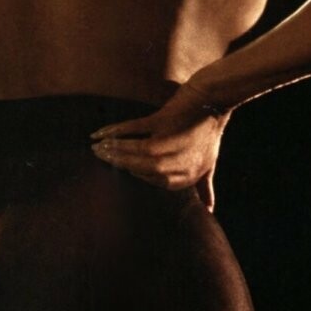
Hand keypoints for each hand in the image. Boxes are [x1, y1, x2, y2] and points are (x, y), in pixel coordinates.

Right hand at [90, 81, 228, 212]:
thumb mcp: (210, 165)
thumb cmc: (209, 134)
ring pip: (135, 150)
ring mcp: (170, 140)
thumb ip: (205, 188)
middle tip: (101, 157)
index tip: (125, 168)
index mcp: (187, 175)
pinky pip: (133, 129)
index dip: (137, 174)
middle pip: (142, 168)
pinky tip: (100, 134)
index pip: (154, 181)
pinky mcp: (162, 119)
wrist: (212, 100)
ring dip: (114, 150)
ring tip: (98, 148)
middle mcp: (178, 161)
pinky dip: (115, 131)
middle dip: (120, 163)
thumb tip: (209, 210)